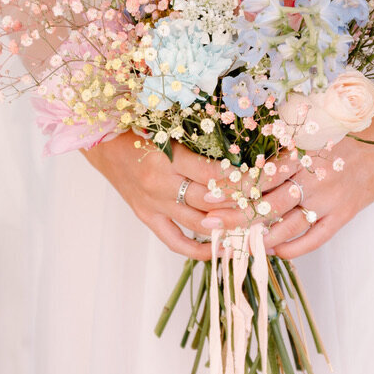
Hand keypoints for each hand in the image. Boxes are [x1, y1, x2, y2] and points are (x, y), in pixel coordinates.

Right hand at [80, 130, 301, 260]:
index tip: (268, 176)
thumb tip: (243, 141)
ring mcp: (154, 205)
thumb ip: (201, 136)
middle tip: (272, 203)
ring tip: (256, 227)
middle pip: (212, 202)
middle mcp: (161, 186)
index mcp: (168, 158)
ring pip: (199, 224)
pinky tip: (219, 249)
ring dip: (228, 228)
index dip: (244, 179)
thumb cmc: (139, 124)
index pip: (215, 175)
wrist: (101, 140)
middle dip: (244, 204)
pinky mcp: (147, 217)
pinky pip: (174, 241)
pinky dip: (197, 249)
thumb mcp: (169, 123)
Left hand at [195, 89, 373, 258]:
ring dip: (259, 236)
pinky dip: (295, 247)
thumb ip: (288, 142)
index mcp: (303, 153)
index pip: (260, 176)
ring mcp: (330, 199)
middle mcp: (314, 178)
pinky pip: (316, 237)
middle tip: (209, 225)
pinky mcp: (344, 214)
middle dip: (235, 216)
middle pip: (266, 204)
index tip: (210, 195)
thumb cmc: (351, 127)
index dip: (234, 188)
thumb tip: (255, 156)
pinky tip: (277, 251)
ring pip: (287, 225)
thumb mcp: (316, 125)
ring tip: (236, 243)